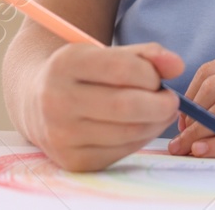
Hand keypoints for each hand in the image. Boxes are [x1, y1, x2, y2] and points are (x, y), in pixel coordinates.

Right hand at [31, 40, 184, 172]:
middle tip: (171, 100)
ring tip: (157, 111)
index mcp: (64, 64)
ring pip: (128, 132)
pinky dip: (140, 138)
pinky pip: (121, 151)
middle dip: (161, 103)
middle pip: (127, 106)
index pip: (122, 69)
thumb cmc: (82, 72)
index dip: (152, 74)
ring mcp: (62, 135)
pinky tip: (138, 126)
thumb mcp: (105, 52)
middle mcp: (56, 101)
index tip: (162, 76)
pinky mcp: (72, 161)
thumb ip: (145, 55)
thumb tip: (178, 65)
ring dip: (155, 123)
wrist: (36, 101)